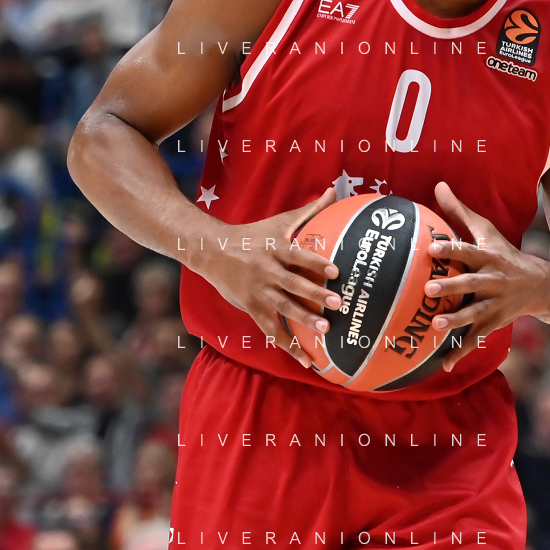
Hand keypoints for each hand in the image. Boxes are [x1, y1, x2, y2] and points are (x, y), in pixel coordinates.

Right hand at [195, 187, 341, 368]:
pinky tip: (307, 360)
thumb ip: (310, 210)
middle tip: (337, 303)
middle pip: (293, 284)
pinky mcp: (253, 308)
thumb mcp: (279, 221)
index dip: (317, 263)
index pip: (299, 256)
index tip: (336, 271)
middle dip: (315, 295)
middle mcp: (268, 271)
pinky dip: (289, 346)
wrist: (212, 251)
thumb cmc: (253, 235)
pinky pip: (272, 331)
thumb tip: (335, 189)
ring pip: (283, 308)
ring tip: (325, 330)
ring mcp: (259, 292)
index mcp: (276, 249)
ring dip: (304, 320)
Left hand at [423, 181, 548, 371]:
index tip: (431, 248)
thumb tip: (438, 185)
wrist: (544, 286)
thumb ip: (461, 212)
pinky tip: (444, 365)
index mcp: (489, 257)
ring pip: (475, 314)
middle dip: (452, 287)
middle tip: (429, 288)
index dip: (451, 250)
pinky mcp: (495, 323)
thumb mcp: (488, 232)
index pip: (467, 251)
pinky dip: (461, 353)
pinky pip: (477, 340)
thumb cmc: (506, 254)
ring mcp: (496, 304)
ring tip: (436, 324)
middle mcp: (493, 281)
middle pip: (471, 284)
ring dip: (456, 320)